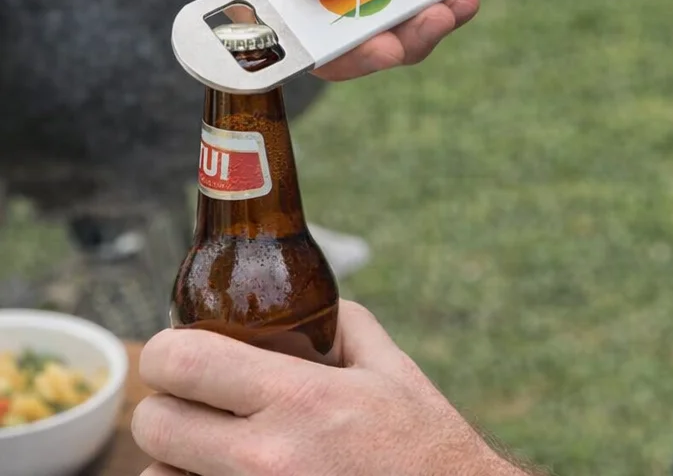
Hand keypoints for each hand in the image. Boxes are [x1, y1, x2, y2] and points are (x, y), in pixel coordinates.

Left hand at [132, 300, 526, 475]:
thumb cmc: (423, 447)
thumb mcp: (393, 370)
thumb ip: (343, 326)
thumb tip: (303, 307)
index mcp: (301, 399)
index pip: (184, 362)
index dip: (168, 349)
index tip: (180, 349)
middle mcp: (265, 459)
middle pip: (153, 423)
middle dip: (166, 404)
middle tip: (193, 398)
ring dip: (174, 458)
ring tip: (210, 447)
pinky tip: (225, 474)